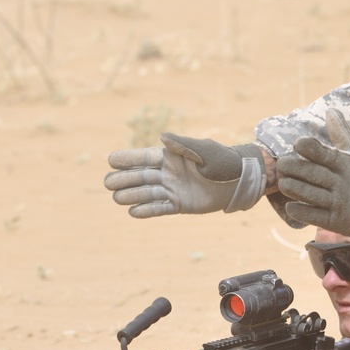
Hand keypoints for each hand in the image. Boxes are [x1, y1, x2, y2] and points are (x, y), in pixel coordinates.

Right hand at [104, 133, 265, 217]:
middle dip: (123, 179)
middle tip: (109, 183)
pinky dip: (146, 211)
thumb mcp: (204, 150)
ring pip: (146, 193)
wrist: (239, 181)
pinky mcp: (180, 204)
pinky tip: (133, 212)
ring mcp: (172, 189)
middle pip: (140, 176)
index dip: (127, 159)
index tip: (110, 160)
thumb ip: (183, 145)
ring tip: (117, 198)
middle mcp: (168, 173)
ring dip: (131, 195)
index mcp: (170, 156)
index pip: (143, 157)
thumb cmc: (223, 161)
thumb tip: (162, 137)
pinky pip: (159, 208)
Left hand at [277, 136, 349, 240]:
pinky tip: (291, 204)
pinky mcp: (337, 222)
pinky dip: (298, 210)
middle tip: (281, 165)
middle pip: (313, 174)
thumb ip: (342, 134)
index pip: (326, 154)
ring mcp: (340, 204)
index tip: (297, 144)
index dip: (309, 148)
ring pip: (309, 195)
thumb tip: (331, 110)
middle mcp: (344, 184)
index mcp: (348, 164)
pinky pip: (312, 216)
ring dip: (292, 188)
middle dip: (293, 168)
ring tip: (283, 183)